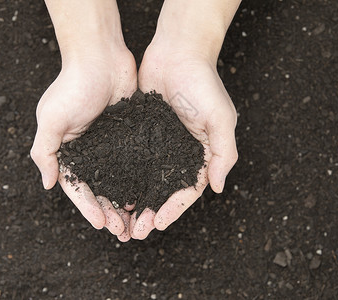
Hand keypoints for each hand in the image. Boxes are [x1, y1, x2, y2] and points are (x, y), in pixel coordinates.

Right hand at [30, 44, 136, 241]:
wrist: (100, 55)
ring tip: (135, 222)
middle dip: (109, 211)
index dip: (88, 207)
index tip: (102, 224)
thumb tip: (48, 185)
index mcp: (69, 151)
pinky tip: (147, 195)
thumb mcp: (51, 118)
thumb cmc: (73, 85)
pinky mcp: (129, 135)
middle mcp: (89, 151)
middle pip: (100, 189)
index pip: (78, 186)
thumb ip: (46, 152)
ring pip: (119, 180)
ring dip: (125, 202)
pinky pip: (135, 163)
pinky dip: (139, 181)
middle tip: (123, 232)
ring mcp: (110, 145)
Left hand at [132, 41, 237, 238]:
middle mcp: (180, 152)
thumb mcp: (221, 118)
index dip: (174, 208)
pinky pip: (133, 159)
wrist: (178, 51)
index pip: (188, 189)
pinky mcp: (141, 132)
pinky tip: (114, 189)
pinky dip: (125, 176)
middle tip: (137, 230)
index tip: (158, 224)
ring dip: (137, 200)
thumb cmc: (203, 83)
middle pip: (165, 189)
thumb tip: (219, 187)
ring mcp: (160, 143)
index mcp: (201, 153)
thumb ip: (223, 153)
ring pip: (147, 179)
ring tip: (124, 218)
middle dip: (152, 211)